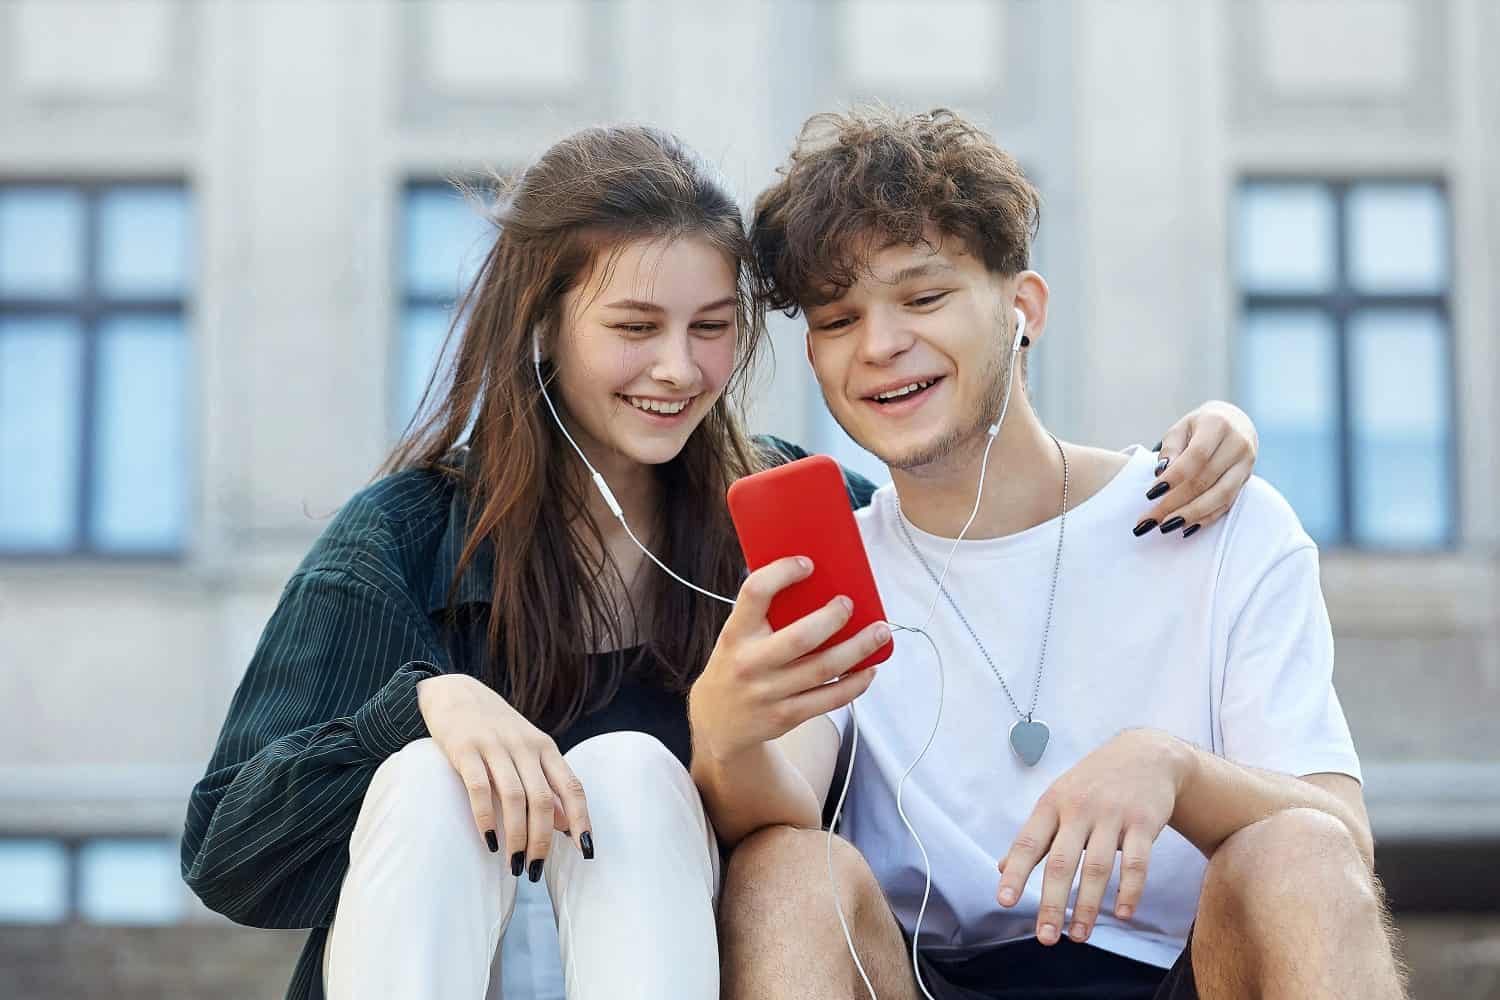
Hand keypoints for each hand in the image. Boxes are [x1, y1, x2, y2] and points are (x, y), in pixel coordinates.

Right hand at [416, 673, 591, 878]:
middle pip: (543, 800)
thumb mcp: (528, 751)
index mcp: (545, 748)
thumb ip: (547, 784)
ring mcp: (495, 747)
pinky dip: (487, 819)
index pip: (572, 787)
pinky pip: (480, 789)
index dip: (582, 819)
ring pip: (515, 798)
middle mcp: (525, 747)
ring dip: (517, 837)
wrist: (456, 692)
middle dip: (542, 840)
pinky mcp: (465, 749)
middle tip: (535, 870)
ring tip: (514, 864)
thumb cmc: (496, 729)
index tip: (586, 851)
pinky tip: (490, 842)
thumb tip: (566, 826)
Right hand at [689, 556, 889, 761]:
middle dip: (833, 618)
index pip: (755, 593)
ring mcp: (769, 693)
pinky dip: (855, 683)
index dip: (782, 573)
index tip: (807, 564)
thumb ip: (764, 616)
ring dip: (858, 649)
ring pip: (823, 669)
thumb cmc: (735, 667)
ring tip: (879, 632)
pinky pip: (830, 699)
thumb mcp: (736, 637)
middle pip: (801, 637)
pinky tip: (869, 669)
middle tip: (850, 603)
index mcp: (736, 634)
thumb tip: (814, 585)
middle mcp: (750, 663)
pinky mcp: (787, 716)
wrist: (717, 722)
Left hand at [996, 730, 1191, 945]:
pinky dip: (1129, 891)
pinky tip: (1121, 915)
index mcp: (1052, 804)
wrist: (1146, 754)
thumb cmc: (1093, 783)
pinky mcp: (1143, 822)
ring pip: (1097, 868)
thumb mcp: (1058, 798)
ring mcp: (1112, 815)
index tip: (1003, 901)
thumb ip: (1034, 835)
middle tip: (1045, 937)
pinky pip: (1136, 863)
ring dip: (1087, 906)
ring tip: (1078, 936)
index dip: (1015, 872)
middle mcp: (1079, 808)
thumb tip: (1000, 868)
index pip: (1028, 842)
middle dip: (1051, 903)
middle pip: (1061, 862)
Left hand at [1137, 401, 1258, 537]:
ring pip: (1220, 496)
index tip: (1151, 494)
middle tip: (1150, 519)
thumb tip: (1161, 473)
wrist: (1235, 422)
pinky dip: (1207, 517)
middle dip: (1175, 503)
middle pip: (1206, 479)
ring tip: (1166, 527)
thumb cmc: (1200, 426)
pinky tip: (1186, 527)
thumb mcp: (1181, 428)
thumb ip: (1170, 448)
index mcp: (1218, 425)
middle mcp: (1237, 444)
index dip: (1174, 477)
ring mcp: (1246, 463)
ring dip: (1191, 515)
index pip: (1197, 456)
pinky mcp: (1246, 480)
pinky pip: (1228, 504)